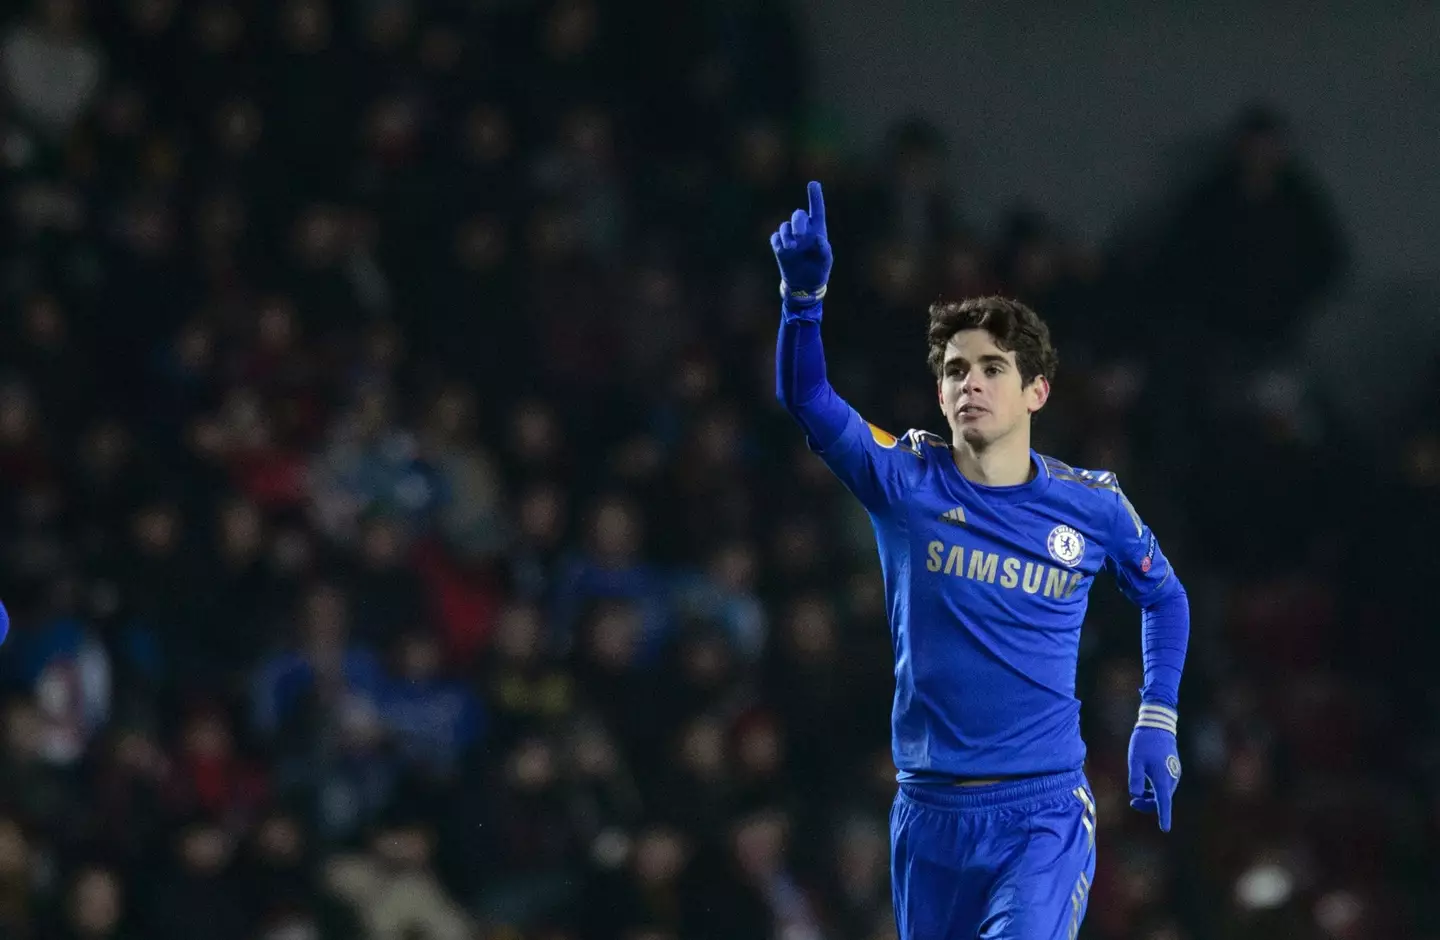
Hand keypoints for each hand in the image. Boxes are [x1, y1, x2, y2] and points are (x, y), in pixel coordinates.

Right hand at [770, 181, 832, 306]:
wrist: (804, 283)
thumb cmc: (819, 268)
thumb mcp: (826, 260)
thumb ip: (824, 249)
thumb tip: (818, 238)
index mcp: (817, 229)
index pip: (817, 209)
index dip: (815, 196)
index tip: (813, 184)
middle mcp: (803, 229)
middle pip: (798, 215)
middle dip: (798, 223)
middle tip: (800, 237)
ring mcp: (790, 236)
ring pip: (784, 227)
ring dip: (787, 236)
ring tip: (792, 248)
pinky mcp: (779, 245)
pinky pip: (775, 238)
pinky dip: (778, 243)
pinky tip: (784, 251)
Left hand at [1128, 706, 1180, 831]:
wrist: (1158, 724)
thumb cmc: (1144, 742)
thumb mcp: (1134, 761)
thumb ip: (1135, 780)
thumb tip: (1137, 795)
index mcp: (1162, 778)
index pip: (1163, 802)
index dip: (1163, 816)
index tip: (1165, 829)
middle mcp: (1171, 778)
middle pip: (1162, 799)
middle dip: (1149, 804)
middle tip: (1133, 803)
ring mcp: (1173, 772)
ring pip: (1164, 792)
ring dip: (1152, 797)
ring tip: (1136, 796)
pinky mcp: (1172, 768)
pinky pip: (1165, 785)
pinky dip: (1155, 789)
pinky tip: (1145, 787)